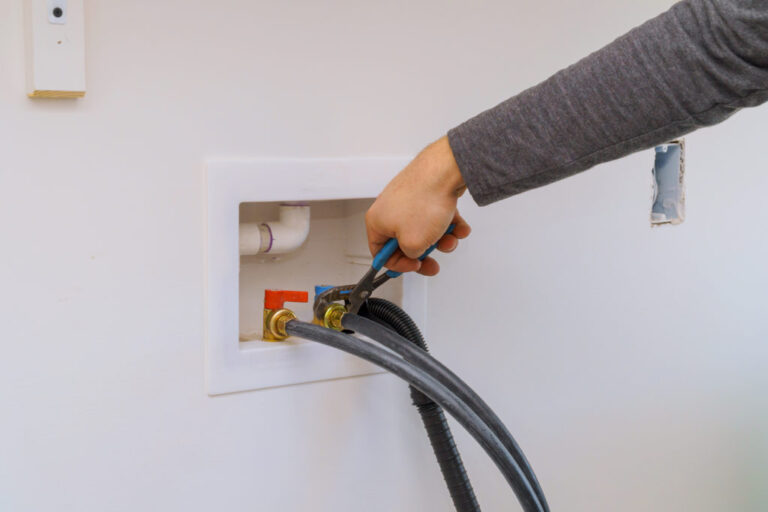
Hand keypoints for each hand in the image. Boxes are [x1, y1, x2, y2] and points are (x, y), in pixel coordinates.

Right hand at [365, 136, 471, 275]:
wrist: (445, 171)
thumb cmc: (424, 201)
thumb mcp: (413, 244)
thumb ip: (410, 255)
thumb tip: (414, 252)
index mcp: (378, 221)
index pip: (380, 252)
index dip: (398, 264)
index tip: (414, 266)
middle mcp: (390, 209)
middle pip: (405, 241)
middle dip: (424, 252)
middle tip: (434, 261)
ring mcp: (409, 200)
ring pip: (424, 230)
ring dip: (440, 239)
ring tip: (451, 238)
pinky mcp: (426, 194)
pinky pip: (436, 216)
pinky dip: (449, 224)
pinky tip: (459, 227)